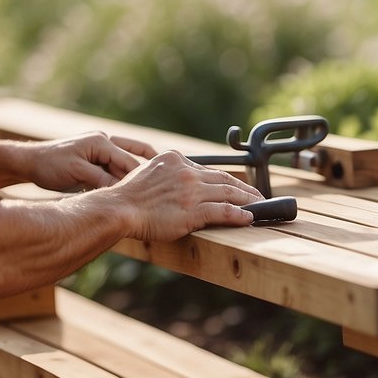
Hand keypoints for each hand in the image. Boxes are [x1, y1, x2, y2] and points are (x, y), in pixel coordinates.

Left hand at [27, 132, 157, 190]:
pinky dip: (126, 178)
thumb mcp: (76, 173)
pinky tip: (136, 191)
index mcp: (101, 142)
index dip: (143, 178)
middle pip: (134, 159)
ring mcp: (101, 149)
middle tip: (165, 189)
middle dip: (148, 173)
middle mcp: (104, 141)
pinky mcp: (97, 158)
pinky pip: (118, 168)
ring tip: (156, 192)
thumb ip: (101, 180)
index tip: (157, 193)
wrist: (30, 162)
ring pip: (128, 163)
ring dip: (138, 176)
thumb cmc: (49, 166)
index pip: (130, 162)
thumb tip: (123, 191)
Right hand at [111, 151, 264, 240]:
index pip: (207, 169)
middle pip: (223, 179)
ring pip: (228, 193)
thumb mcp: (146, 174)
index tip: (234, 185)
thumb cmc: (126, 197)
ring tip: (259, 204)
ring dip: (247, 199)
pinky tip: (248, 217)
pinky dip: (239, 214)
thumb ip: (165, 176)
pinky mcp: (193, 210)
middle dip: (243, 188)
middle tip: (257, 194)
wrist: (117, 208)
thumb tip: (175, 186)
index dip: (224, 179)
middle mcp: (186, 171)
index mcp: (174, 160)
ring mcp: (191, 190)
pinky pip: (224, 211)